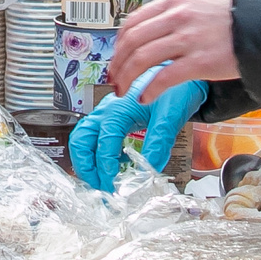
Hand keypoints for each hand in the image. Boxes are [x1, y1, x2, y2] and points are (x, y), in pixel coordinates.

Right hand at [68, 74, 209, 191]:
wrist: (179, 73)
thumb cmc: (175, 90)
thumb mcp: (171, 116)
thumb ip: (159, 142)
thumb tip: (150, 169)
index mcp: (120, 107)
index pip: (104, 139)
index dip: (105, 163)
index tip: (113, 183)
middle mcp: (107, 110)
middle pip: (81, 138)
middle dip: (86, 165)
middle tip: (100, 186)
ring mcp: (106, 114)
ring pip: (83, 138)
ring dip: (87, 162)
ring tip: (101, 180)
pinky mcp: (111, 119)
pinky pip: (94, 138)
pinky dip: (97, 155)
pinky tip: (116, 165)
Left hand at [111, 0, 240, 99]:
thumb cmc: (230, 22)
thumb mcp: (196, 7)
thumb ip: (171, 17)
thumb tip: (146, 37)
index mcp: (174, 3)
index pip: (133, 22)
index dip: (118, 44)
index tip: (116, 57)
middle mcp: (177, 18)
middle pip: (132, 41)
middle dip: (117, 64)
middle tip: (114, 78)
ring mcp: (187, 40)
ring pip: (142, 59)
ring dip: (127, 78)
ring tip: (124, 90)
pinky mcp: (199, 62)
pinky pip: (163, 78)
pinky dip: (149, 90)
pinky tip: (145, 98)